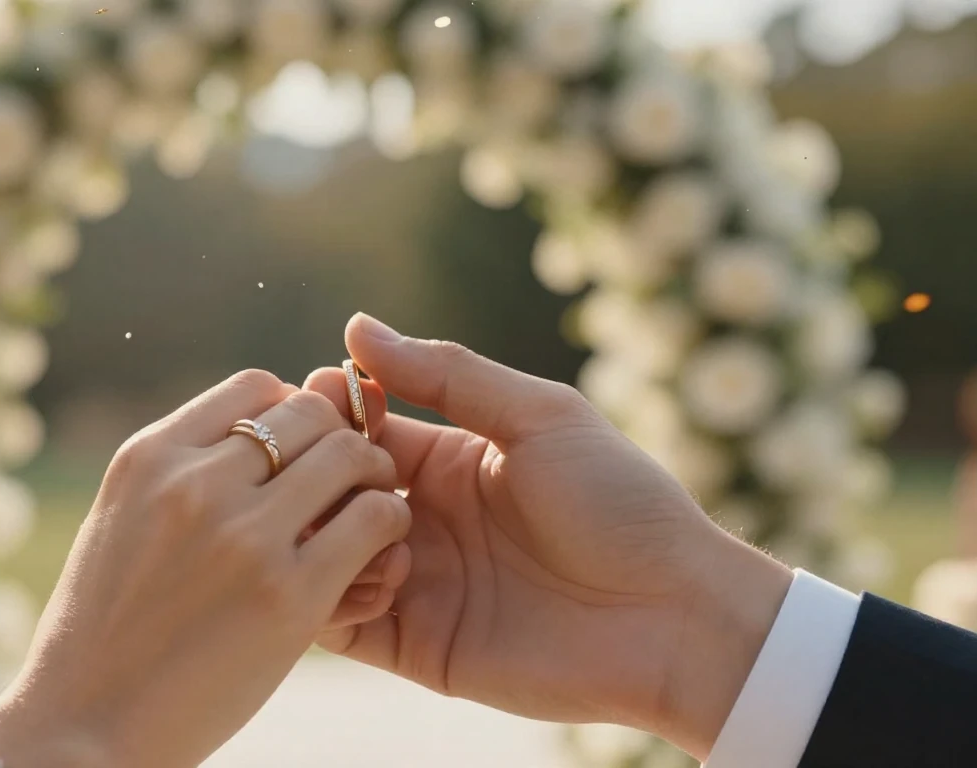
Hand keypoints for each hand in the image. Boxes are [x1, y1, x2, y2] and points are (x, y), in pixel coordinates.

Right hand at [0, 370, 412, 766]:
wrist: (85, 725)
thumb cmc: (103, 632)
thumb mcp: (119, 520)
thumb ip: (177, 472)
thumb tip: (248, 434)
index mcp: (149, 457)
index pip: (254, 386)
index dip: (292, 409)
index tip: (301, 450)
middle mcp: (195, 482)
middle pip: (308, 411)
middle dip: (340, 436)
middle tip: (350, 476)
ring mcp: (243, 536)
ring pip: (349, 454)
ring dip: (373, 475)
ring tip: (370, 507)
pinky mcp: (288, 594)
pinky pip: (373, 520)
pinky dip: (389, 525)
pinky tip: (380, 550)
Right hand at [307, 315, 791, 759]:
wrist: (672, 617)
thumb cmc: (619, 504)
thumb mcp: (538, 416)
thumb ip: (447, 374)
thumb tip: (357, 327)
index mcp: (448, 461)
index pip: (359, 430)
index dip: (332, 411)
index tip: (322, 395)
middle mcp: (422, 520)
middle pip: (330, 490)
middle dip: (318, 471)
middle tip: (339, 467)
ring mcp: (415, 584)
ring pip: (321, 554)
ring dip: (327, 532)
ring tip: (376, 526)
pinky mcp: (414, 645)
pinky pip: (339, 622)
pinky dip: (336, 596)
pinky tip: (390, 577)